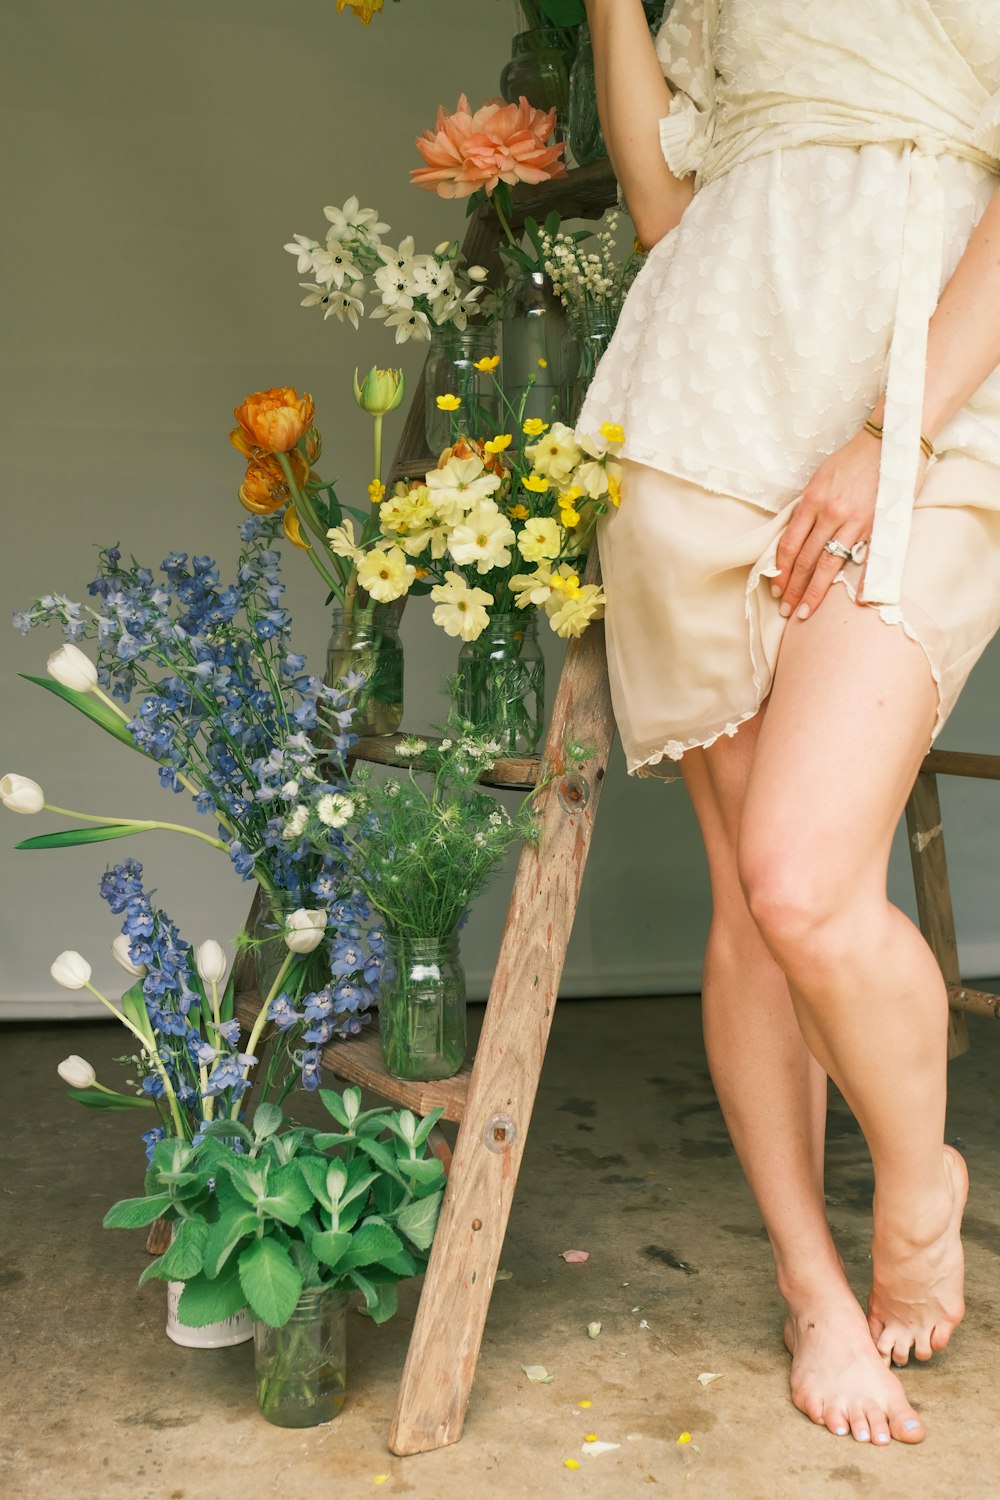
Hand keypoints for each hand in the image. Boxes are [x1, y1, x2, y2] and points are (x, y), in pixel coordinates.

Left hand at [773, 431, 928, 620]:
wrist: (890, 440)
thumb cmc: (852, 459)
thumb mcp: (820, 478)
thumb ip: (808, 507)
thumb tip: (795, 534)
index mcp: (812, 501)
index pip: (790, 544)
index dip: (781, 570)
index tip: (776, 588)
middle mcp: (831, 513)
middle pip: (806, 559)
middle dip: (794, 588)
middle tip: (785, 610)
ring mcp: (856, 520)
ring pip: (829, 563)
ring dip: (815, 591)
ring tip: (805, 611)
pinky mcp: (879, 524)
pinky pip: (868, 558)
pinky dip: (862, 581)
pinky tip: (856, 601)